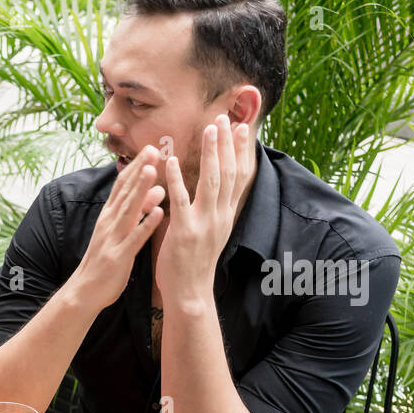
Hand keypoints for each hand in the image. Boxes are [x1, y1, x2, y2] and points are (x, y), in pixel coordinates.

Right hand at [66, 145, 165, 315]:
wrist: (85, 291)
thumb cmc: (105, 261)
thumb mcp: (116, 232)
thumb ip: (135, 213)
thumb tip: (154, 192)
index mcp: (109, 216)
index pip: (122, 185)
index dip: (135, 166)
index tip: (150, 147)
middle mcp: (109, 223)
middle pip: (125, 192)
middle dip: (139, 170)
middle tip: (153, 149)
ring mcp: (113, 239)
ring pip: (128, 210)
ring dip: (140, 190)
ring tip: (153, 171)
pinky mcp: (118, 256)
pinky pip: (134, 238)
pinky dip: (145, 225)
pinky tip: (158, 213)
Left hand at [154, 115, 254, 307]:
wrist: (190, 293)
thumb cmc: (195, 263)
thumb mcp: (212, 232)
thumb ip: (214, 209)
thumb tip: (218, 189)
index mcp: (226, 216)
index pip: (238, 177)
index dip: (240, 151)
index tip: (241, 128)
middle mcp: (220, 217)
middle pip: (229, 173)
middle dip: (228, 144)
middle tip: (225, 119)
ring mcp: (204, 224)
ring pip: (211, 182)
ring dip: (210, 154)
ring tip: (208, 130)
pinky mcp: (184, 232)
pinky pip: (180, 201)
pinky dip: (176, 180)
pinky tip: (171, 162)